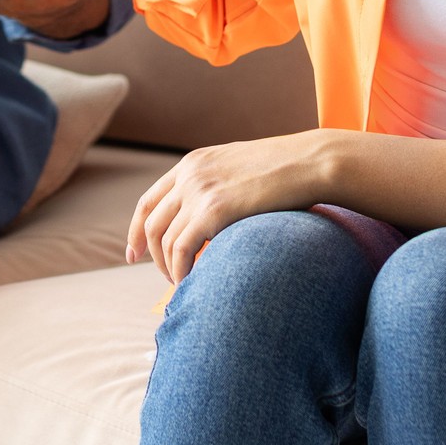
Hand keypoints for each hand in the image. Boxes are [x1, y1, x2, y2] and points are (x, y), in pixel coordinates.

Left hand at [126, 132, 333, 283]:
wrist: (311, 161)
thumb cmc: (288, 171)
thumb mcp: (240, 170)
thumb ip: (219, 186)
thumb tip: (212, 217)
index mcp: (193, 163)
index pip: (148, 201)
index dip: (136, 230)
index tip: (134, 254)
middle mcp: (189, 174)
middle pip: (150, 222)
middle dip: (149, 254)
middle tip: (162, 278)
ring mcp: (199, 190)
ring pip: (164, 240)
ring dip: (168, 268)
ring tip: (184, 283)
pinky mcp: (214, 209)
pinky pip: (181, 250)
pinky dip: (180, 271)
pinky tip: (191, 282)